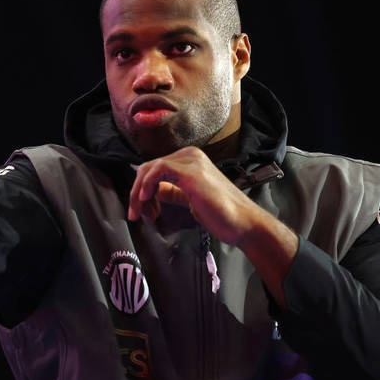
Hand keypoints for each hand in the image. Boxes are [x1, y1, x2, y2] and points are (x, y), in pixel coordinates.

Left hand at [127, 146, 252, 245]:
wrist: (243, 223)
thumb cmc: (221, 214)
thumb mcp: (189, 199)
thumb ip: (172, 191)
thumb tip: (154, 191)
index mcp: (190, 161)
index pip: (154, 169)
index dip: (141, 190)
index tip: (143, 212)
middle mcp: (190, 156)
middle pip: (148, 168)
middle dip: (136, 193)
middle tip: (136, 214)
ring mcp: (191, 162)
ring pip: (150, 168)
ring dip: (138, 192)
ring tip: (140, 213)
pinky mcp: (191, 172)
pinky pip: (158, 169)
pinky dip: (147, 184)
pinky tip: (146, 199)